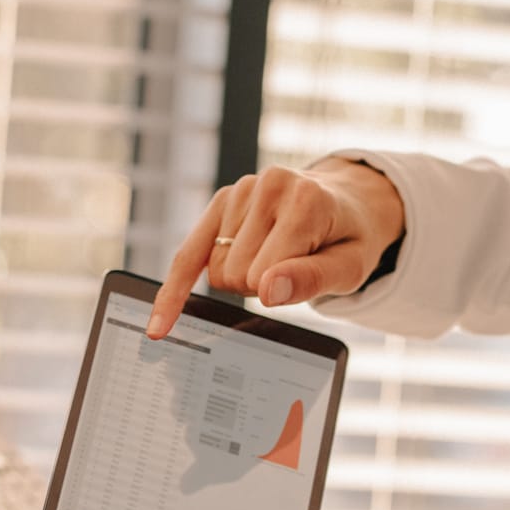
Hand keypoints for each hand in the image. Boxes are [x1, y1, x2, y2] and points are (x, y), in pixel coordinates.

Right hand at [146, 161, 404, 337]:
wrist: (347, 205)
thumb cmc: (349, 242)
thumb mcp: (349, 267)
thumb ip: (312, 279)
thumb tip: (266, 291)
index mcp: (305, 200)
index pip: (262, 276)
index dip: (278, 292)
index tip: (302, 277)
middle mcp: (269, 185)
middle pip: (235, 274)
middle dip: (259, 286)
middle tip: (291, 268)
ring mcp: (242, 188)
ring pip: (216, 271)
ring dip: (242, 278)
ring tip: (276, 255)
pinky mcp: (223, 199)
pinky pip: (188, 254)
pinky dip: (175, 290)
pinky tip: (160, 325)